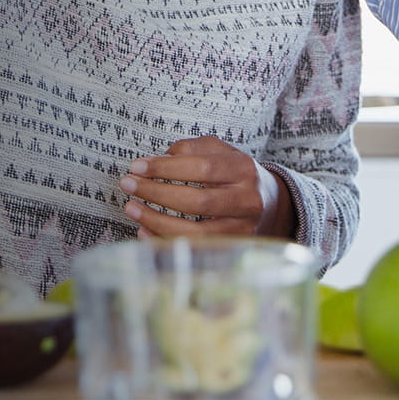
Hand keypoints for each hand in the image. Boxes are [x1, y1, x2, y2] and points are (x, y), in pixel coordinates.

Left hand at [119, 135, 294, 239]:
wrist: (271, 204)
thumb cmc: (236, 174)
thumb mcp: (221, 152)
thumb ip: (193, 149)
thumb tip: (159, 158)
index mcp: (244, 168)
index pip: (202, 167)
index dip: (166, 167)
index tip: (137, 166)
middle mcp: (247, 200)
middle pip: (198, 201)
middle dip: (157, 192)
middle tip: (128, 184)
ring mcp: (241, 229)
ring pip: (195, 232)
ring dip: (157, 220)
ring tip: (131, 208)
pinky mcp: (230, 250)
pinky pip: (192, 250)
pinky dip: (164, 241)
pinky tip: (143, 231)